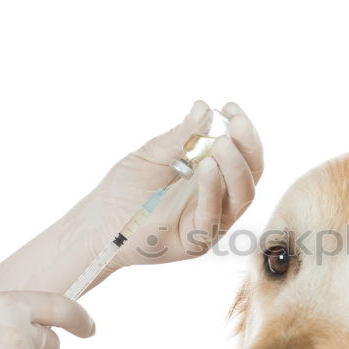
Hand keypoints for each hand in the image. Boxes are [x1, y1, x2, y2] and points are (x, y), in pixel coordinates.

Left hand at [83, 100, 263, 265]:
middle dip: (247, 146)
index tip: (230, 107)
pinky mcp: (196, 241)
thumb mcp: (154, 153)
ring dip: (235, 167)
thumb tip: (204, 107)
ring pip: (241, 196)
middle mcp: (219, 200)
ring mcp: (210, 222)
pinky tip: (207, 167)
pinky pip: (212, 216)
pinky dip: (213, 190)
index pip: (243, 155)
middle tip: (235, 124)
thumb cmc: (125, 190)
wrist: (97, 222)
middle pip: (251, 175)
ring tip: (222, 143)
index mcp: (214, 178)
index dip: (244, 132)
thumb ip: (181, 136)